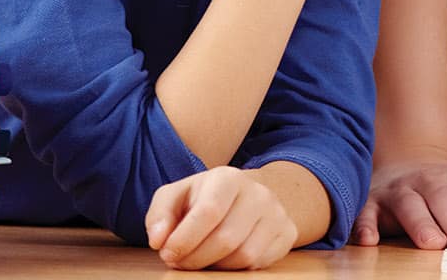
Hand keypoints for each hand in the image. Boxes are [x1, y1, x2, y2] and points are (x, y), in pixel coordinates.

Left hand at [145, 166, 297, 270]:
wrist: (244, 196)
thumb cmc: (202, 199)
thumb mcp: (175, 197)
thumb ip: (159, 215)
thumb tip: (159, 240)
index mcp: (227, 178)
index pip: (209, 212)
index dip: (184, 239)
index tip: (167, 253)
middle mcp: (258, 192)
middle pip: (226, 239)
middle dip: (195, 259)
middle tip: (180, 261)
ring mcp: (277, 212)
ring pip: (245, 255)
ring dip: (215, 266)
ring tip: (201, 259)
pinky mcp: (287, 232)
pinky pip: (260, 263)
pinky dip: (236, 268)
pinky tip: (224, 258)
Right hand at [355, 158, 446, 248]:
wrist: (412, 169)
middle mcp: (433, 181)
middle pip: (445, 196)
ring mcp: (401, 191)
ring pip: (410, 203)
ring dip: (419, 223)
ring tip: (430, 244)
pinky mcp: (372, 204)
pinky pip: (365, 213)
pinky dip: (364, 225)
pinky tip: (368, 242)